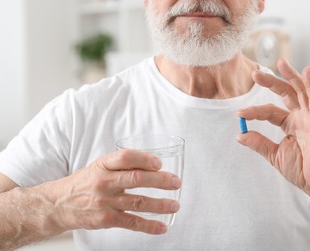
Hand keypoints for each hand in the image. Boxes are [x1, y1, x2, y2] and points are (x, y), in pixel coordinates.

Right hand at [44, 149, 180, 234]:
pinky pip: (132, 222)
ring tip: (175, 204)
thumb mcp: (99, 167)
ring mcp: (106, 202)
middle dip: (160, 180)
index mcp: (103, 165)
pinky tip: (162, 226)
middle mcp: (104, 182)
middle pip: (136, 179)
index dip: (145, 159)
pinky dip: (150, 225)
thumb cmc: (85, 183)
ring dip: (160, 204)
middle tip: (176, 182)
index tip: (159, 163)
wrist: (60, 204)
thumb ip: (122, 165)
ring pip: (138, 202)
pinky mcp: (107, 219)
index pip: (126, 157)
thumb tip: (153, 165)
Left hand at [237, 59, 309, 197]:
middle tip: (255, 73)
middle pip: (285, 93)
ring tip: (279, 62)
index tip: (239, 114)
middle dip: (271, 82)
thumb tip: (239, 135)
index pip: (270, 111)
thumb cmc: (300, 170)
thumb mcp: (274, 154)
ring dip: (290, 75)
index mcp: (291, 124)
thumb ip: (258, 143)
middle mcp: (301, 117)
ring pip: (300, 90)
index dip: (254, 111)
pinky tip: (305, 71)